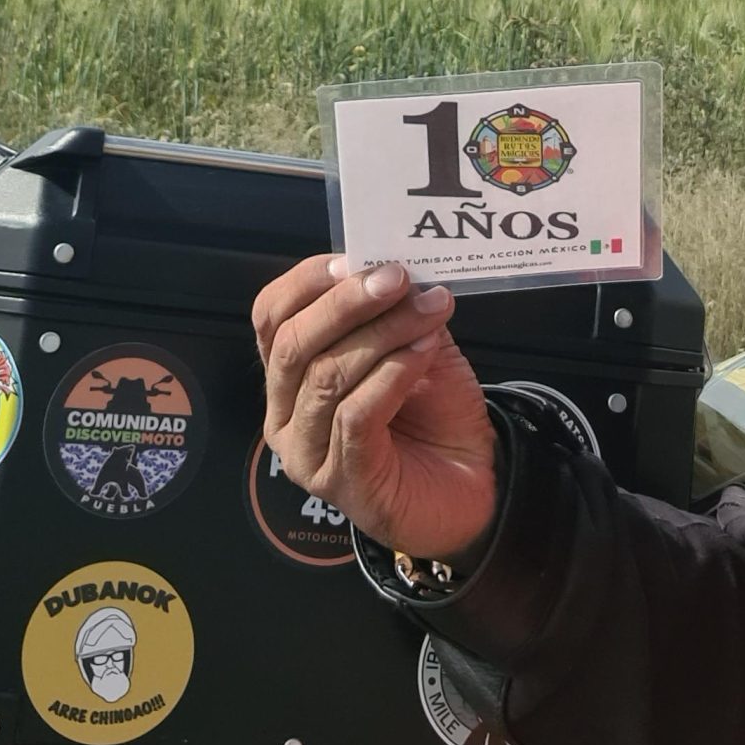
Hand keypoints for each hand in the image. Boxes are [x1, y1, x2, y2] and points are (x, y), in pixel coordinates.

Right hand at [252, 254, 496, 561]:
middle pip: (292, 344)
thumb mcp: (413, 345)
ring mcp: (307, 454)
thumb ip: (393, 311)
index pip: (271, 317)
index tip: (356, 258)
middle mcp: (283, 415)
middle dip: (346, 303)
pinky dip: (392, 374)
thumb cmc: (435, 415)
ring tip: (429, 310)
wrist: (473, 486)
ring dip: (382, 334)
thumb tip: (392, 264)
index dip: (307, 281)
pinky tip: (423, 351)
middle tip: (398, 278)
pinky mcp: (341, 483)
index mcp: (288, 376)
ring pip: (326, 376)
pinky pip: (356, 415)